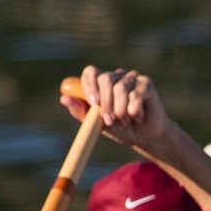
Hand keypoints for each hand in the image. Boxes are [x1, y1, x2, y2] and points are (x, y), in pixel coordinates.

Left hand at [62, 64, 183, 163]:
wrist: (144, 137)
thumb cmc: (119, 128)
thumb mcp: (97, 123)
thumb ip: (81, 111)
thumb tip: (63, 99)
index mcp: (101, 83)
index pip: (90, 72)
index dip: (90, 85)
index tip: (93, 102)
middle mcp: (116, 77)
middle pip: (106, 79)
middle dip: (106, 102)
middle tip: (109, 120)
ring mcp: (131, 78)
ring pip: (121, 88)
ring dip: (121, 110)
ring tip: (125, 121)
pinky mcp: (146, 84)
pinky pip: (137, 93)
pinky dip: (135, 109)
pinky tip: (138, 116)